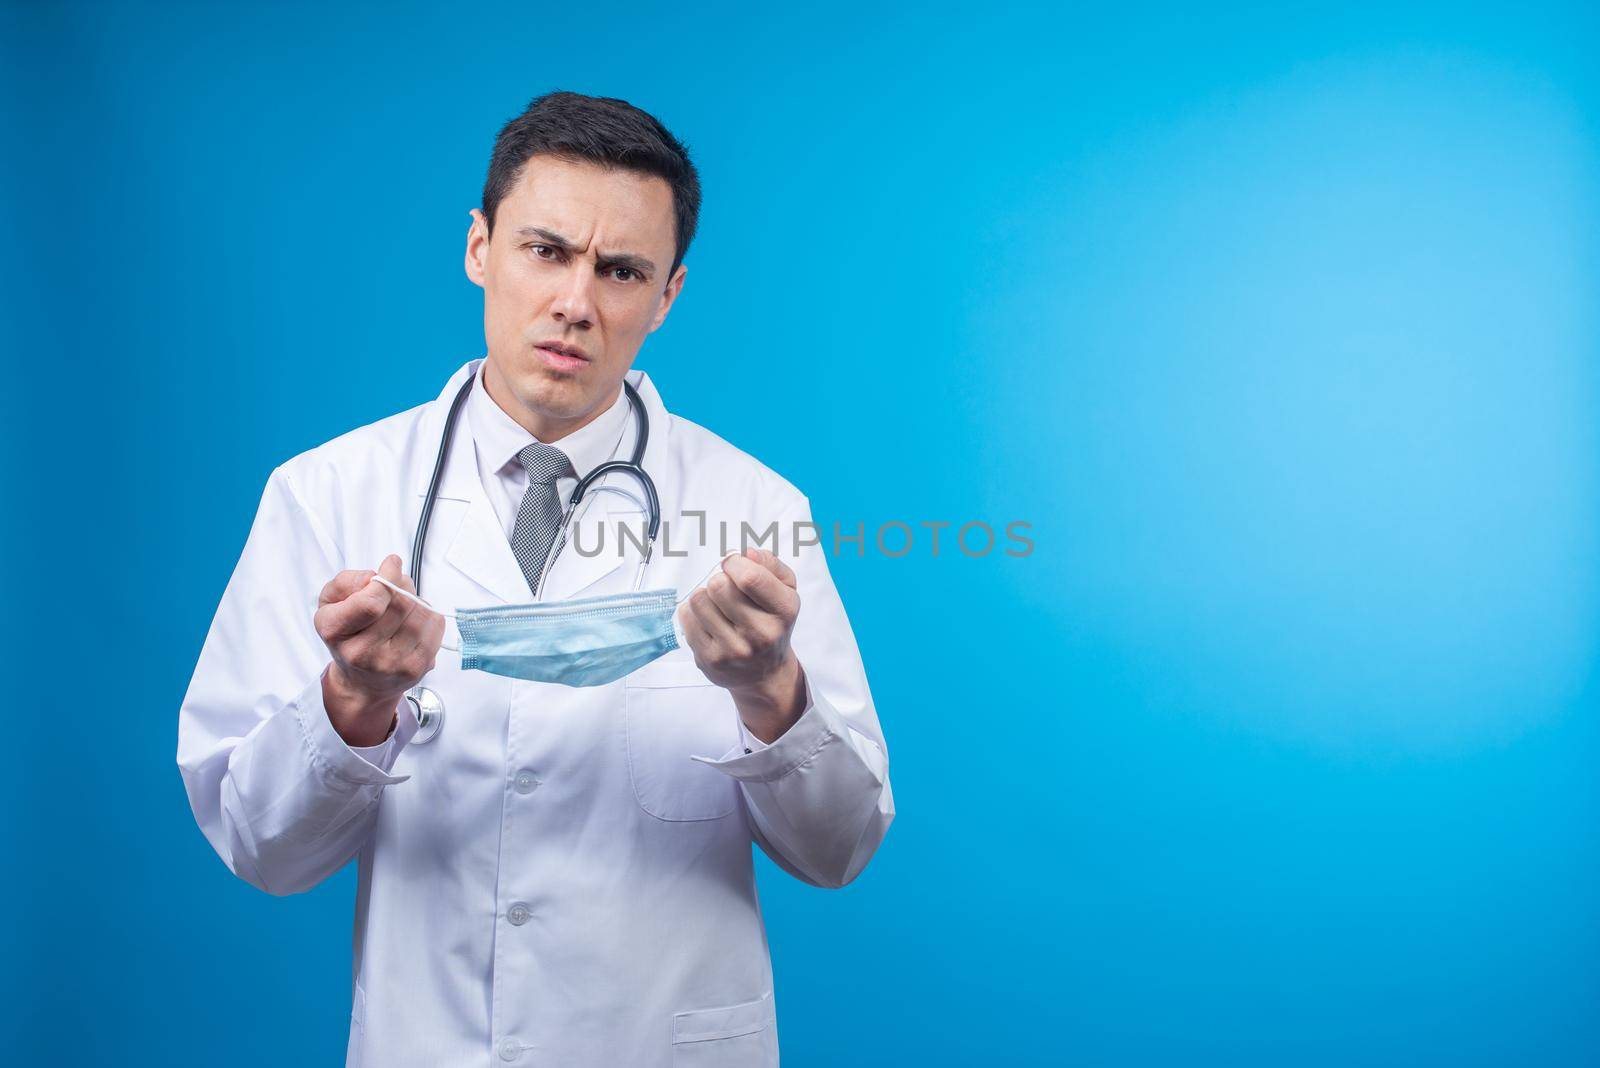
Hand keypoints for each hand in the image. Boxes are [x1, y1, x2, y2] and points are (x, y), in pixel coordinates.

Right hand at [314, 554, 444, 746]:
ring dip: (416, 599)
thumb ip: (345, 582)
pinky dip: (429, 615)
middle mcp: (362, 654)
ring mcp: (392, 664)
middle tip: (397, 582)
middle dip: (403, 584)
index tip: (391, 564)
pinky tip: (414, 619)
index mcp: (335, 632)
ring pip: (420, 614)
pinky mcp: (416, 669)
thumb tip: (373, 577)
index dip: (387, 578)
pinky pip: (435, 627)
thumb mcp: (330, 604)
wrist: (362, 682)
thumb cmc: (348, 636)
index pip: (370, 603)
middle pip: (400, 604)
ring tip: (404, 603)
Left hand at [677, 548, 807, 743]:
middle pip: (719, 586)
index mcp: (784, 611)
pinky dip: (693, 612)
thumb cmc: (772, 623)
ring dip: (705, 595)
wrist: (765, 674)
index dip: (734, 562)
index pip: (750, 577)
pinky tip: (708, 620)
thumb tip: (746, 553)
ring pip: (699, 599)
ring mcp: (734, 650)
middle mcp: (761, 634)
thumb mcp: (785, 590)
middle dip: (720, 579)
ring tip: (718, 606)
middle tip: (727, 589)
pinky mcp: (710, 659)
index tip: (734, 565)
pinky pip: (686, 617)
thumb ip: (770, 564)